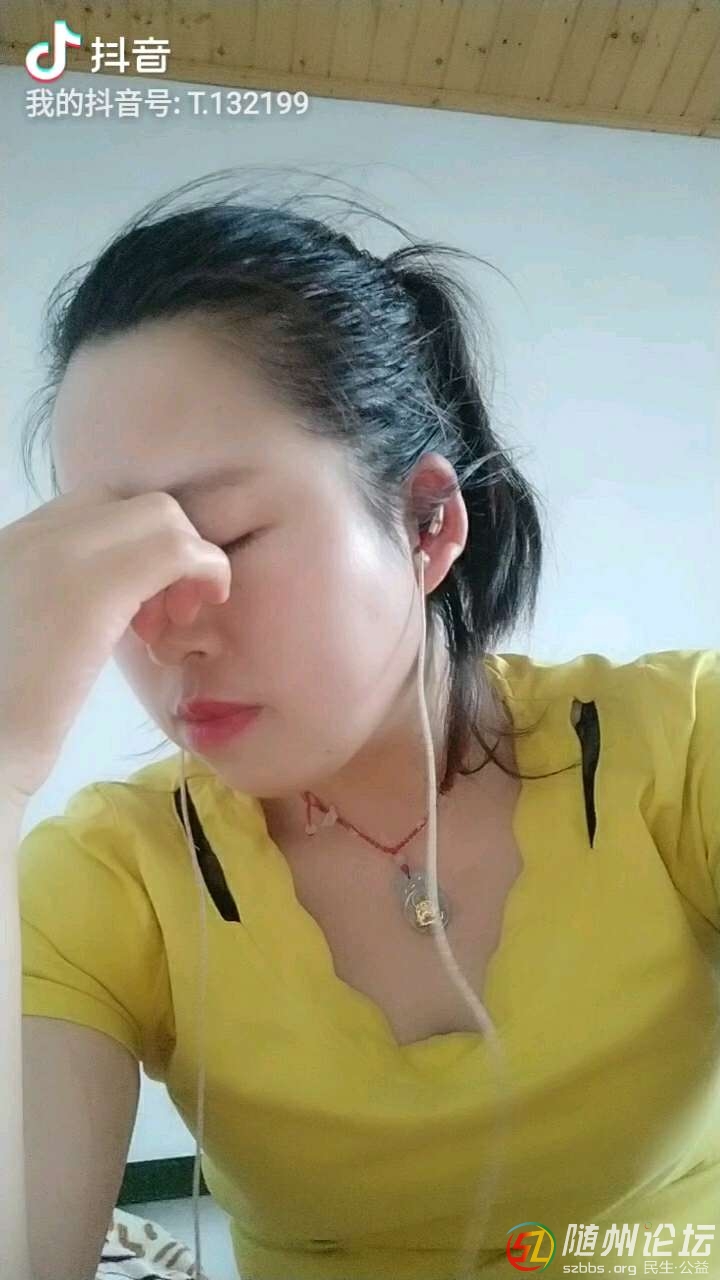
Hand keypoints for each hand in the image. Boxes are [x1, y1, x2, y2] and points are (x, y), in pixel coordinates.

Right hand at [0, 482, 230, 802]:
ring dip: (185, 562)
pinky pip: (177, 546)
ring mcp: (58, 554)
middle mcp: (28, 537)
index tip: (136, 609)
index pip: (89, 511)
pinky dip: (207, 569)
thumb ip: (52, 607)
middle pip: (126, 504)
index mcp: (9, 549)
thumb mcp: (24, 640)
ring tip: (169, 628)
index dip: (128, 549)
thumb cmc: (1, 721)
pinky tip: (202, 608)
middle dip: (161, 548)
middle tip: (162, 618)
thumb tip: (96, 609)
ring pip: (158, 514)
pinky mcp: (94, 588)